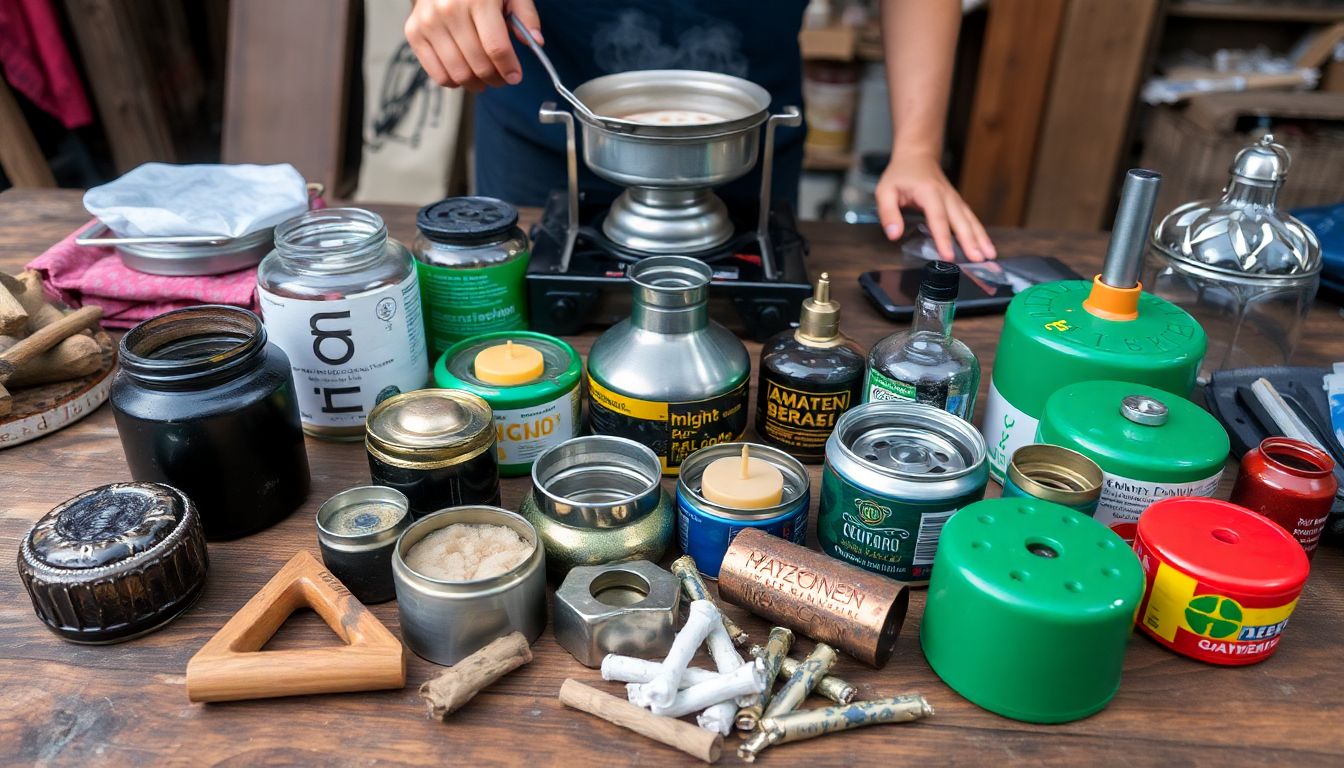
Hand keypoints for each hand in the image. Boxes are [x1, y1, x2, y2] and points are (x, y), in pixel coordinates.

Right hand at [405, 0, 541, 91]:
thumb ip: (525, 13)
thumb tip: (535, 41)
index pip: (496, 47)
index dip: (509, 68)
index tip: (515, 76)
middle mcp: (448, 10)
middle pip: (478, 64)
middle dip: (496, 79)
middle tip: (502, 79)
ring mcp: (428, 22)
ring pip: (458, 73)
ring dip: (476, 84)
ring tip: (484, 79)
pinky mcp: (414, 32)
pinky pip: (436, 73)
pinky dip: (454, 81)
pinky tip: (464, 74)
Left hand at [875, 151, 995, 261]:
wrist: (917, 156)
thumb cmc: (900, 175)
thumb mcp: (885, 191)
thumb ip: (888, 213)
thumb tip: (894, 235)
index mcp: (928, 192)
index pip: (937, 218)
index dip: (943, 238)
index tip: (948, 256)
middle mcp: (946, 195)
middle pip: (960, 221)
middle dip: (970, 242)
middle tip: (978, 260)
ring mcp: (955, 199)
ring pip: (970, 220)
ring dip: (981, 238)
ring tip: (989, 256)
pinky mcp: (958, 203)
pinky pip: (971, 219)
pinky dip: (980, 233)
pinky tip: (987, 247)